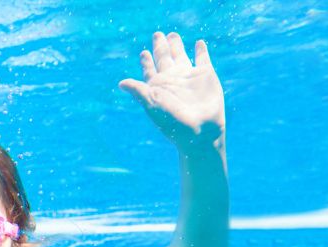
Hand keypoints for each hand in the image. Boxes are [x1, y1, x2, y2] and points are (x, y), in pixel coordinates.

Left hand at [119, 32, 224, 148]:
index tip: (143, 53)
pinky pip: (203, 59)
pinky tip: (198, 43)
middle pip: (164, 58)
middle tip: (157, 34)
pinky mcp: (206, 75)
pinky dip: (201, 51)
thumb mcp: (151, 104)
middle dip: (160, 47)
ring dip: (176, 45)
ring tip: (172, 35)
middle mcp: (172, 79)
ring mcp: (189, 76)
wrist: (200, 131)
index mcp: (158, 85)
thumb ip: (138, 90)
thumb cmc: (173, 121)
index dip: (146, 61)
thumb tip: (121, 83)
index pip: (150, 69)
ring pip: (181, 55)